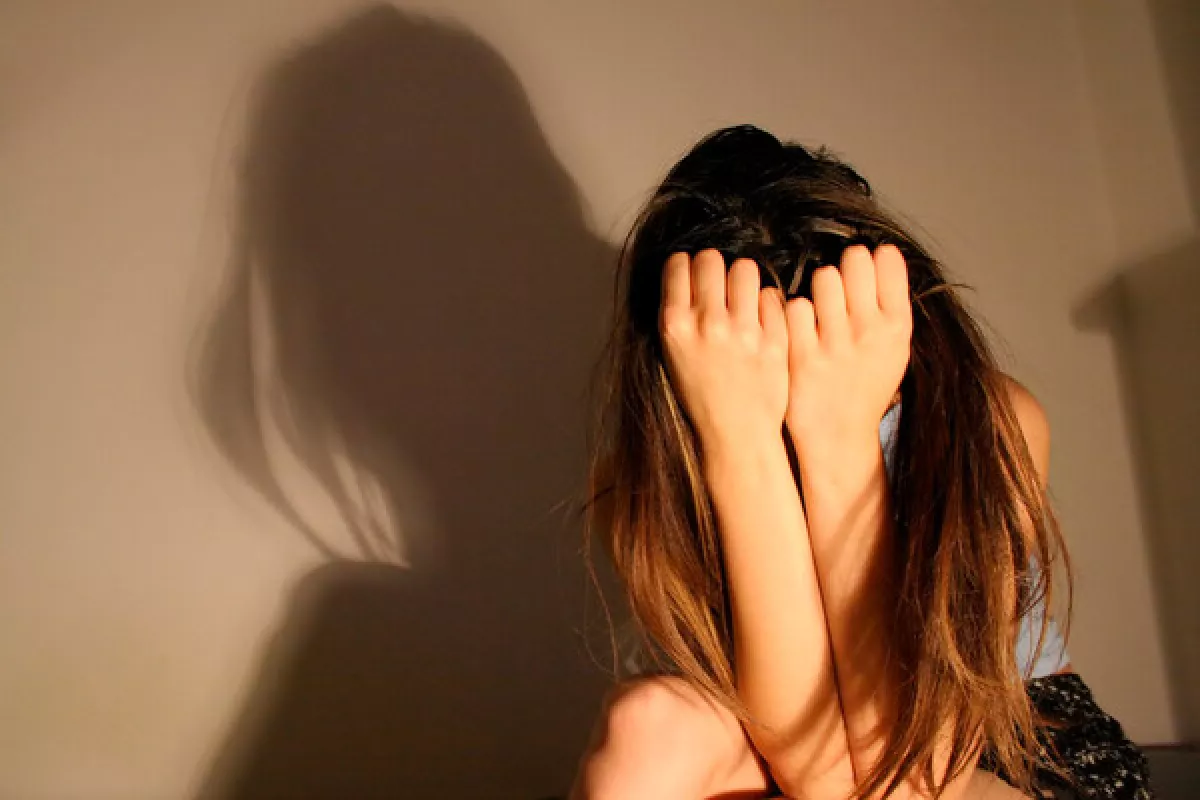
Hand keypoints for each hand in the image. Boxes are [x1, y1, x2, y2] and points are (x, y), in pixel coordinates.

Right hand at [659, 249, 789, 456]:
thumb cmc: (701, 396)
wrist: (735, 435)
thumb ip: (678, 314)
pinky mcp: (774, 339)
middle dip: (714, 266)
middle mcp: (707, 323)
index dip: (686, 266)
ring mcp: (744, 331)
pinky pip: (772, 295)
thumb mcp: (673, 355)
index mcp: (675, 326)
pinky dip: (767, 303)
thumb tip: (688, 273)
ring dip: (743, 278)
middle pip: (710, 258)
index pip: (678, 263)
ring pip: (745, 268)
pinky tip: (762, 320)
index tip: (692, 275)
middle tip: (719, 284)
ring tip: (743, 297)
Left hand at [784, 244, 911, 456]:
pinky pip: (794, 307)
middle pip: (854, 260)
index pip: (887, 260)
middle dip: (844, 266)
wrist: (838, 437)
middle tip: (839, 284)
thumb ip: (890, 307)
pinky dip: (794, 313)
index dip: (873, 257)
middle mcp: (869, 333)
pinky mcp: (801, 356)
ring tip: (820, 308)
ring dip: (818, 288)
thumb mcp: (894, 351)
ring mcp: (835, 344)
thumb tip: (882, 254)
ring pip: (823, 278)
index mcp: (897, 327)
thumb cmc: (864, 387)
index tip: (866, 267)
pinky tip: (799, 328)